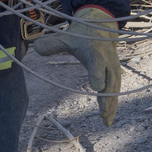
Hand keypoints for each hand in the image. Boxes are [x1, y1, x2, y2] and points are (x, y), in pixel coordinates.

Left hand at [32, 5, 120, 126]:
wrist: (101, 30)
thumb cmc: (81, 36)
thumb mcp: (67, 37)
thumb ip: (53, 43)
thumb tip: (36, 47)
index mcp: (95, 51)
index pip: (97, 63)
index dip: (97, 75)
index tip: (97, 87)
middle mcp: (107, 61)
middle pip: (109, 80)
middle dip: (107, 97)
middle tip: (103, 112)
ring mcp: (113, 69)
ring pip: (114, 89)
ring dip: (111, 105)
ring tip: (106, 121)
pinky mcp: (115, 76)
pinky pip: (115, 92)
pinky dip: (113, 105)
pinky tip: (108, 120)